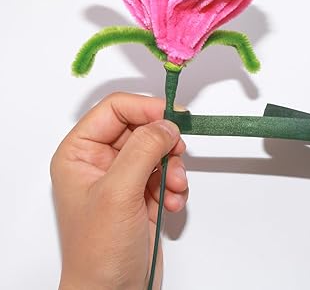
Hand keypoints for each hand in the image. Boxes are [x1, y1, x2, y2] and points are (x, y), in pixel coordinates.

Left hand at [51, 93, 188, 289]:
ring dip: (172, 166)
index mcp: (80, 153)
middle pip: (141, 126)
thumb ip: (142, 149)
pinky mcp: (143, 191)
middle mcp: (101, 160)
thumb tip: (166, 124)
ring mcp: (124, 176)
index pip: (115, 109)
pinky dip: (175, 183)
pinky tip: (171, 202)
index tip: (172, 116)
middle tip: (178, 152)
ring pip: (158, 148)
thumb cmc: (99, 253)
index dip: (145, 108)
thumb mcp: (118, 193)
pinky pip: (166, 170)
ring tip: (173, 187)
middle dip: (163, 142)